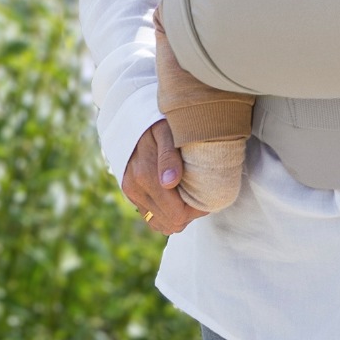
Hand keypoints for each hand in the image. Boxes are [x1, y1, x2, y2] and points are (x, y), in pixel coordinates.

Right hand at [121, 118, 205, 235]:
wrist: (135, 115)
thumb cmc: (159, 121)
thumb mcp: (168, 131)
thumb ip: (169, 156)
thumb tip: (170, 182)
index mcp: (145, 175)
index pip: (177, 214)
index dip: (197, 210)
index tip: (208, 195)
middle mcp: (135, 188)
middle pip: (170, 223)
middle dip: (190, 213)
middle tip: (202, 195)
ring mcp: (131, 192)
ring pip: (160, 224)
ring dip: (178, 215)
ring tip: (190, 195)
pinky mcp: (130, 193)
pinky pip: (151, 217)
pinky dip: (166, 214)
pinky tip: (178, 198)